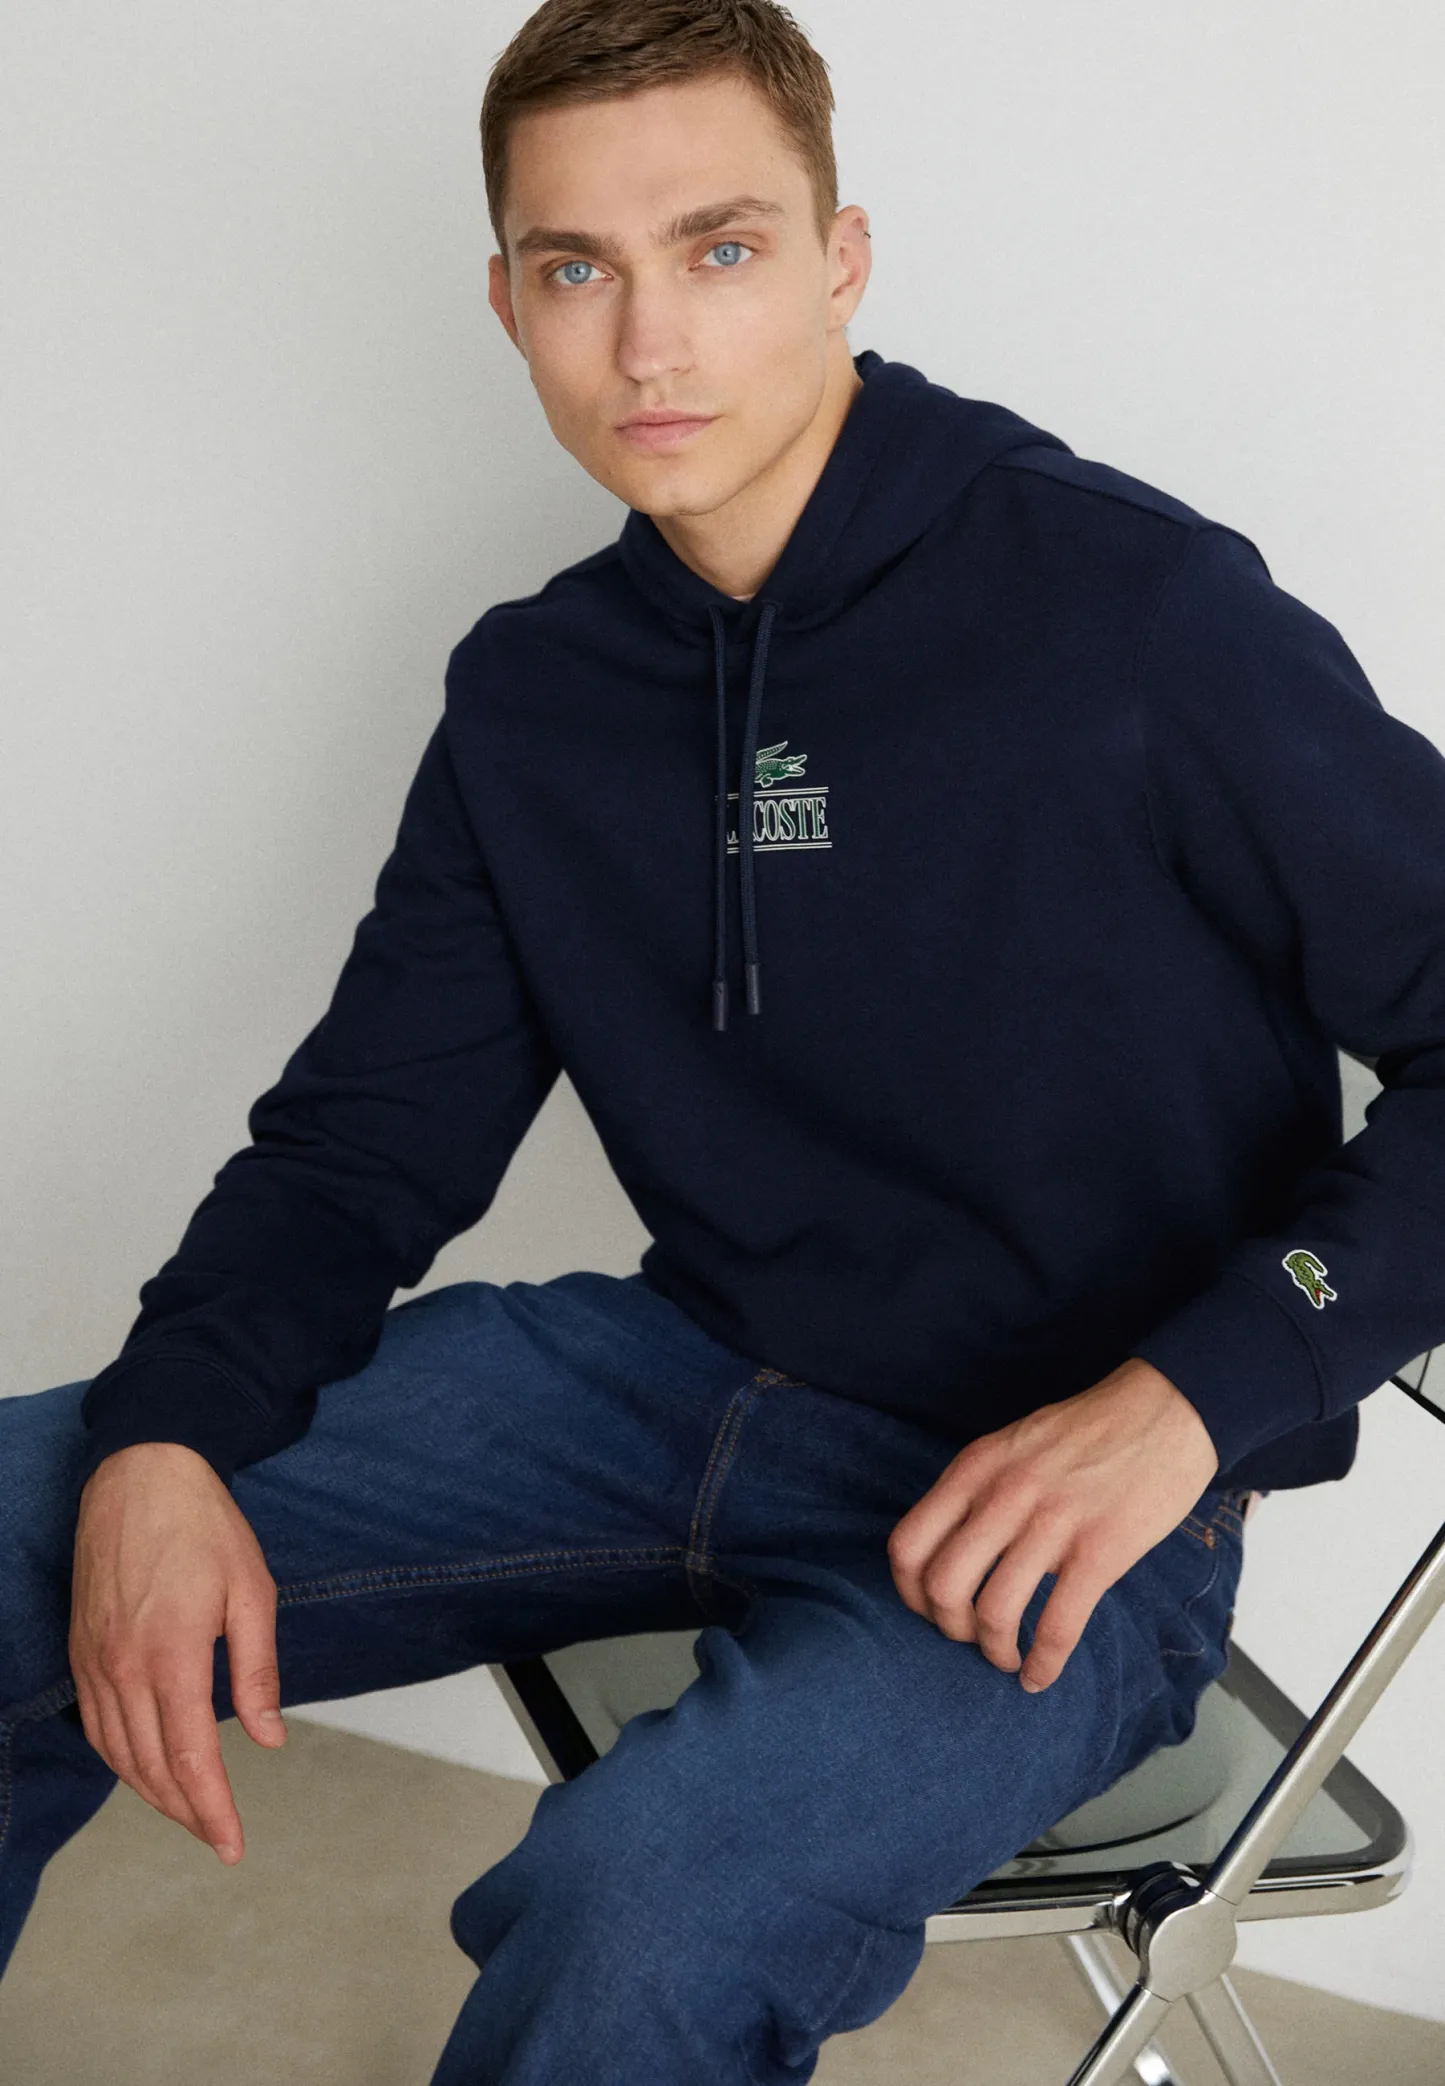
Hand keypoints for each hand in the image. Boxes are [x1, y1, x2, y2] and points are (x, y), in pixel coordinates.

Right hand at [70, 1441, 285, 1863]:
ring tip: (190, 1813)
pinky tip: (144, 1768)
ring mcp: (94, 1661)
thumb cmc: (204, 1526)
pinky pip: (96, 1725)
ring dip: (153, 1793)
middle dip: (187, 1812)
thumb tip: (268, 1738)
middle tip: (219, 1838)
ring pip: (118, 1754)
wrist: (140, 1475)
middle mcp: (123, 1668)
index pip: (191, 1758)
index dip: (212, 1810)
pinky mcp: (81, 1651)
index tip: (232, 1845)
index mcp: (171, 1655)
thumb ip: (258, 1669)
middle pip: (151, 1768)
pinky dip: (120, 1759)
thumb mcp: (252, 1590)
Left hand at [886, 1359, 1218, 1692]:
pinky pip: (1057, 1626)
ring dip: (995, 1651)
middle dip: (949, 1628)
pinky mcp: (1100, 1552)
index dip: (910, 1593)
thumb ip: (980, 1490)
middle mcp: (1004, 1495)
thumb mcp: (1013, 1444)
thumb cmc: (1089, 1430)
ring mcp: (1051, 1524)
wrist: (1164, 1410)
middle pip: (943, 1587)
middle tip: (969, 1637)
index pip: (909, 1545)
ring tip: (1008, 1657)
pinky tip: (1041, 1675)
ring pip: (995, 1613)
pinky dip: (1044, 1664)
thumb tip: (955, 1549)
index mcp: (976, 1468)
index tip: (930, 1611)